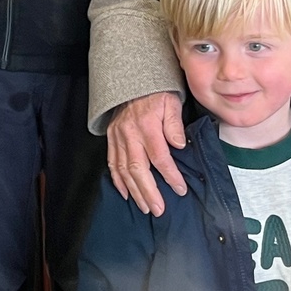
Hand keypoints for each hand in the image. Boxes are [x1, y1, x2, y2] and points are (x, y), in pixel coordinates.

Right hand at [106, 91, 186, 215]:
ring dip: (134, 191)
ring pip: (123, 170)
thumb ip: (174, 124)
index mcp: (147, 125)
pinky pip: (112, 163)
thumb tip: (179, 144)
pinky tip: (126, 193)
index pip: (160, 156)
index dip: (170, 175)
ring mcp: (117, 137)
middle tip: (158, 209)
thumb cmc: (156, 93)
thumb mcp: (171, 102)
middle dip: (148, 192)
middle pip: (138, 169)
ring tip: (145, 207)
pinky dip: (117, 181)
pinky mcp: (111, 138)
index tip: (179, 189)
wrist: (132, 81)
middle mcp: (129, 134)